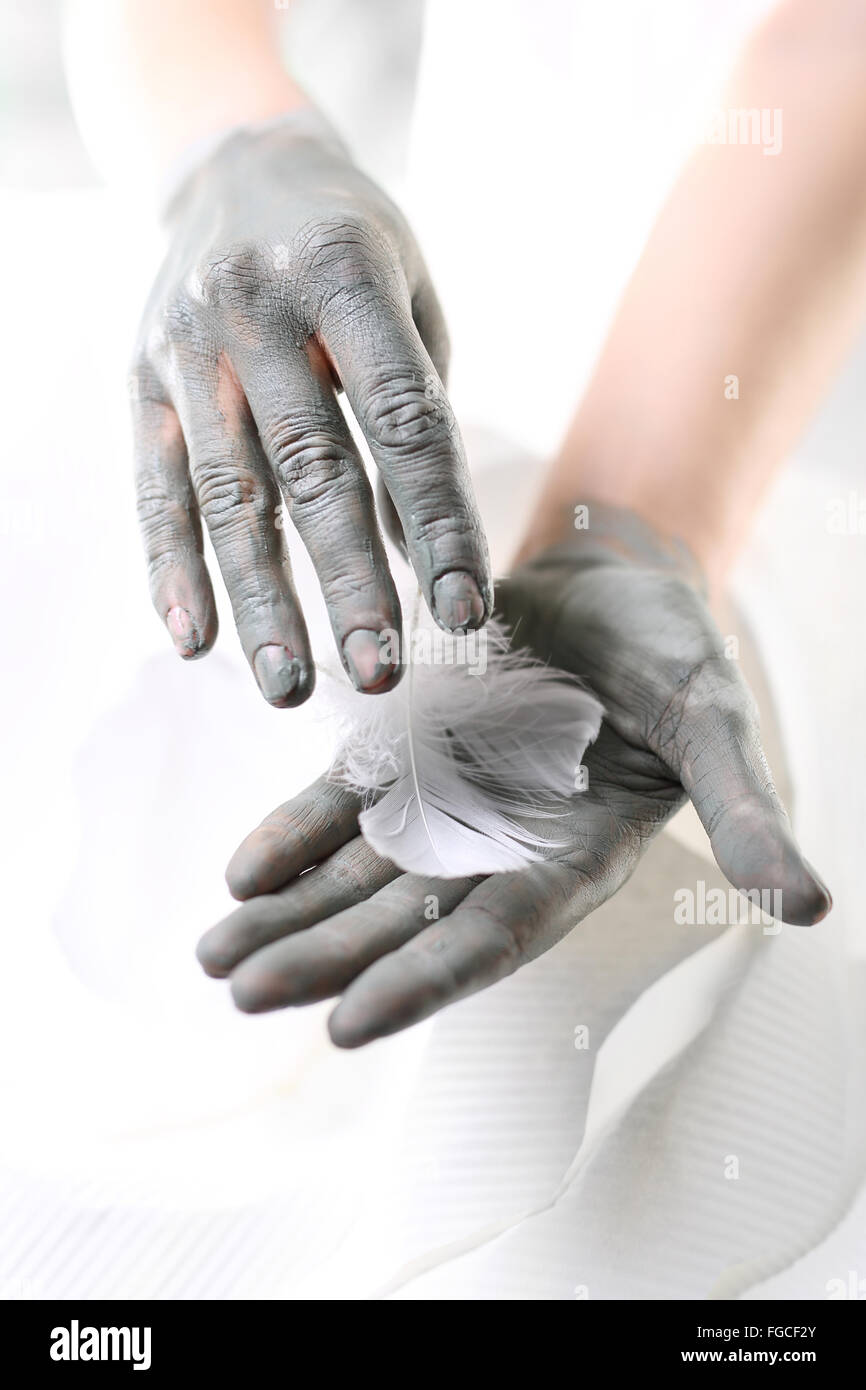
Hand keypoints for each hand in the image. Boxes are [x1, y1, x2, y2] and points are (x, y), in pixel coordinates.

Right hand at [129, 114, 490, 705]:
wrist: (229, 162)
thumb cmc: (349, 245)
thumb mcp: (408, 293)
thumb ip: (416, 409)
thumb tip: (416, 548)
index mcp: (346, 272)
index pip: (404, 421)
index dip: (437, 523)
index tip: (467, 613)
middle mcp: (258, 307)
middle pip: (312, 468)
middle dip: (349, 582)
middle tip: (381, 674)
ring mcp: (187, 345)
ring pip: (228, 493)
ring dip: (260, 601)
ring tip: (289, 689)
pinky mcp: (139, 381)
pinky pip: (153, 486)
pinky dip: (171, 568)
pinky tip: (196, 642)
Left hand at [197, 504, 830, 1045]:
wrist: (614, 581)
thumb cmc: (673, 652)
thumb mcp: (714, 724)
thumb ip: (744, 812)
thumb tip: (812, 907)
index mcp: (571, 859)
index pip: (492, 935)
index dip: (423, 979)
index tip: (346, 1025)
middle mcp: (498, 848)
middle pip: (402, 920)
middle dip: (324, 959)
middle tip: (240, 995)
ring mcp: (447, 804)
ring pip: (358, 877)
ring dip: (290, 918)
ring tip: (213, 962)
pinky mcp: (409, 755)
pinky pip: (343, 805)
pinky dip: (293, 838)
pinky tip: (238, 877)